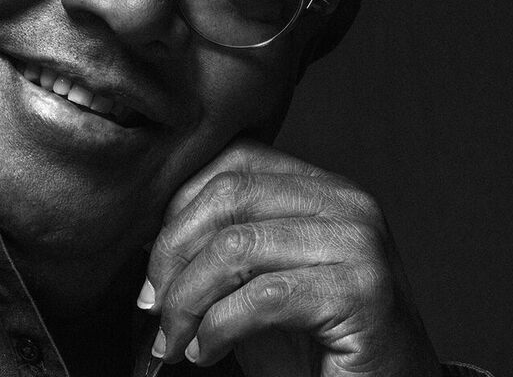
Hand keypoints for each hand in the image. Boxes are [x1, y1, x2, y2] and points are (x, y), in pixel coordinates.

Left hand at [139, 137, 440, 375]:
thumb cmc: (314, 345)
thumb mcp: (257, 280)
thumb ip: (220, 246)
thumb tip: (150, 234)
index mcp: (321, 187)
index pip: (234, 161)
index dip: (179, 206)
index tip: (151, 262)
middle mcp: (346, 201)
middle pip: (229, 195)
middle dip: (174, 252)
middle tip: (153, 304)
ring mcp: (358, 242)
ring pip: (238, 246)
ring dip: (188, 299)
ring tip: (174, 339)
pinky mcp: (362, 292)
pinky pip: (263, 296)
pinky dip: (219, 327)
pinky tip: (207, 351)